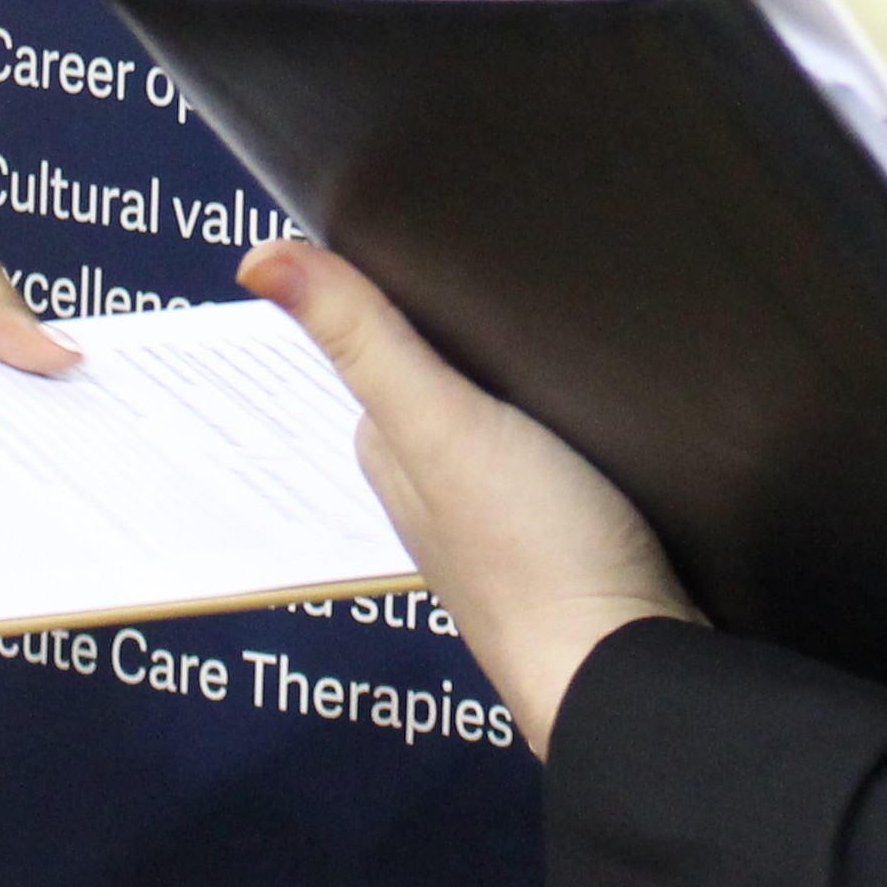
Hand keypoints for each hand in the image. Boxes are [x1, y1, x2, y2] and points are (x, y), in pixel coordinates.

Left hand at [246, 239, 691, 746]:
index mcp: (394, 452)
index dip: (407, 289)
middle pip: (446, 378)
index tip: (444, 217)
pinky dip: (574, 418)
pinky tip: (608, 396)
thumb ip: (365, 341)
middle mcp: (438, 485)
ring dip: (530, 373)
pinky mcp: (575, 533)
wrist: (630, 668)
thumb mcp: (441, 426)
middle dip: (470, 328)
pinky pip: (562, 451)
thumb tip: (256, 258)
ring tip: (575, 308)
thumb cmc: (531, 548)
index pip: (385, 344)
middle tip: (524, 249)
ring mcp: (506, 515)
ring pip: (506, 417)